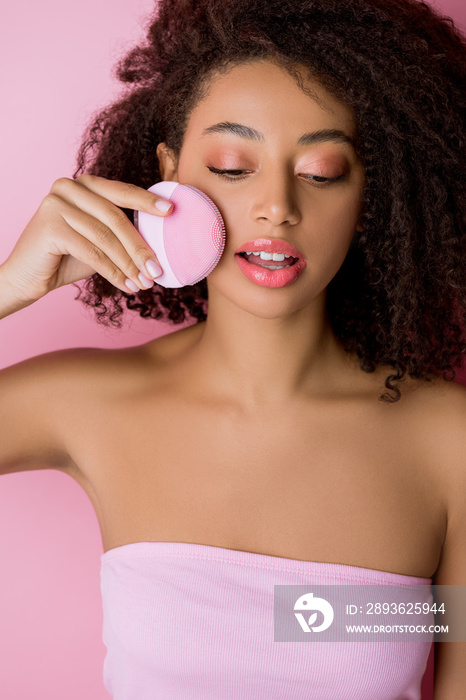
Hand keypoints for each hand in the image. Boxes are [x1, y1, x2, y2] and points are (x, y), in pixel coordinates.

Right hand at [1, 174, 172, 304]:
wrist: (27, 277)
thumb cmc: (67, 258)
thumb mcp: (100, 240)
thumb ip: (122, 232)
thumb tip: (162, 239)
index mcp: (84, 184)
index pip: (121, 191)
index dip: (146, 201)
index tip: (171, 211)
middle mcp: (68, 187)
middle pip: (115, 217)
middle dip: (140, 247)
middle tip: (158, 270)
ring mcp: (56, 203)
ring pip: (105, 237)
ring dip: (129, 264)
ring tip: (144, 283)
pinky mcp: (50, 225)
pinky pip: (91, 251)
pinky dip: (113, 272)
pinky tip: (126, 285)